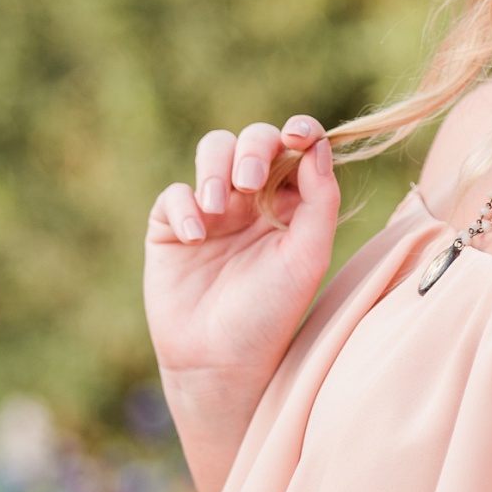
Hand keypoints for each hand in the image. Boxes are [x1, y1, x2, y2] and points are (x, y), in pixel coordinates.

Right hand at [143, 117, 339, 397]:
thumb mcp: (307, 257)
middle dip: (252, 148)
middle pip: (253, 141)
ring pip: (212, 151)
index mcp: (292, 206)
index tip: (300, 134)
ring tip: (217, 206)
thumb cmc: (272, 313)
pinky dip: (183, 206)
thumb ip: (320, 201)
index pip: (297, 152)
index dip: (300, 132)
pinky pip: (173, 194)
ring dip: (215, 168)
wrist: (220, 359)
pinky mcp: (171, 225)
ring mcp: (211, 210)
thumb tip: (320, 146)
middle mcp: (253, 202)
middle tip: (248, 182)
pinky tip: (195, 236)